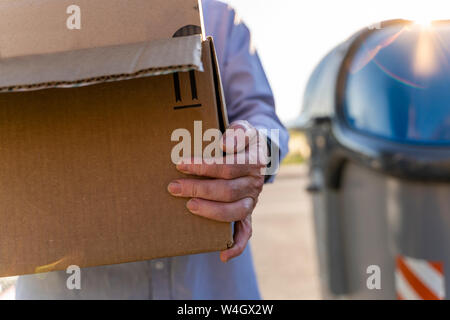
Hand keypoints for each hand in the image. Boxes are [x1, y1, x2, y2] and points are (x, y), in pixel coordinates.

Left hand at [168, 121, 267, 262]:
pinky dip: (237, 246)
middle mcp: (255, 184)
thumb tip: (225, 144)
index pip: (228, 167)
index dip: (204, 167)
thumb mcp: (244, 128)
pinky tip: (222, 255)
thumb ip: (238, 132)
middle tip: (174, 187)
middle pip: (227, 190)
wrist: (257, 151)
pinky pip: (246, 233)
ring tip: (189, 206)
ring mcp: (252, 201)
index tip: (181, 164)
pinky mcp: (247, 213)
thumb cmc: (243, 140)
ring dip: (211, 211)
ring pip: (235, 211)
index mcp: (254, 162)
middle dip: (198, 188)